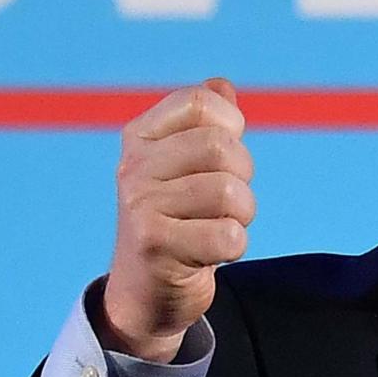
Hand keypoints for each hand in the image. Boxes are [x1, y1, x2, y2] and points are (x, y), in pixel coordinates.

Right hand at [97, 78, 254, 362]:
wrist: (144, 292)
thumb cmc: (175, 219)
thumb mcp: (182, 167)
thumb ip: (203, 124)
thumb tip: (221, 84)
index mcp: (140, 137)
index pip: (199, 101)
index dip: (231, 123)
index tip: (226, 152)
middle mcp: (134, 167)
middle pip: (221, 148)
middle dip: (243, 175)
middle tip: (228, 200)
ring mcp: (141, 207)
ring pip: (229, 192)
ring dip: (242, 214)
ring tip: (220, 225)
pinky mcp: (155, 247)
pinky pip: (228, 235)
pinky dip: (235, 246)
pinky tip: (212, 251)